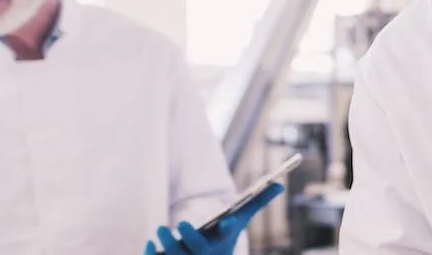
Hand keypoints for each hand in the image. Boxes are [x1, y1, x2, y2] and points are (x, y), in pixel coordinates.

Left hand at [144, 183, 284, 254]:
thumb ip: (256, 203)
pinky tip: (151, 244)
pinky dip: (153, 254)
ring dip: (168, 246)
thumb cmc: (222, 239)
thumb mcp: (238, 222)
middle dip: (188, 238)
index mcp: (224, 243)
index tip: (227, 221)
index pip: (228, 235)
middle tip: (179, 223)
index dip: (228, 228)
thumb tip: (280, 185)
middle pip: (198, 252)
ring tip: (159, 231)